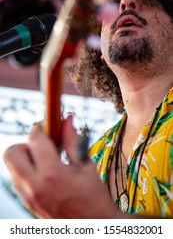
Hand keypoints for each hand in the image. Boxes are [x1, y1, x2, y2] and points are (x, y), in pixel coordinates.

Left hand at [3, 116, 117, 218]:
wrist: (92, 227)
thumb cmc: (93, 196)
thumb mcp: (85, 165)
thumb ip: (72, 140)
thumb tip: (67, 119)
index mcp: (52, 175)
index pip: (35, 140)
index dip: (40, 127)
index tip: (47, 125)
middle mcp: (34, 187)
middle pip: (11, 153)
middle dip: (25, 144)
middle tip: (42, 146)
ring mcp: (27, 197)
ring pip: (12, 166)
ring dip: (25, 157)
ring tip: (45, 161)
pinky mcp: (26, 203)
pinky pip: (17, 179)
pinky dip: (26, 170)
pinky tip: (44, 173)